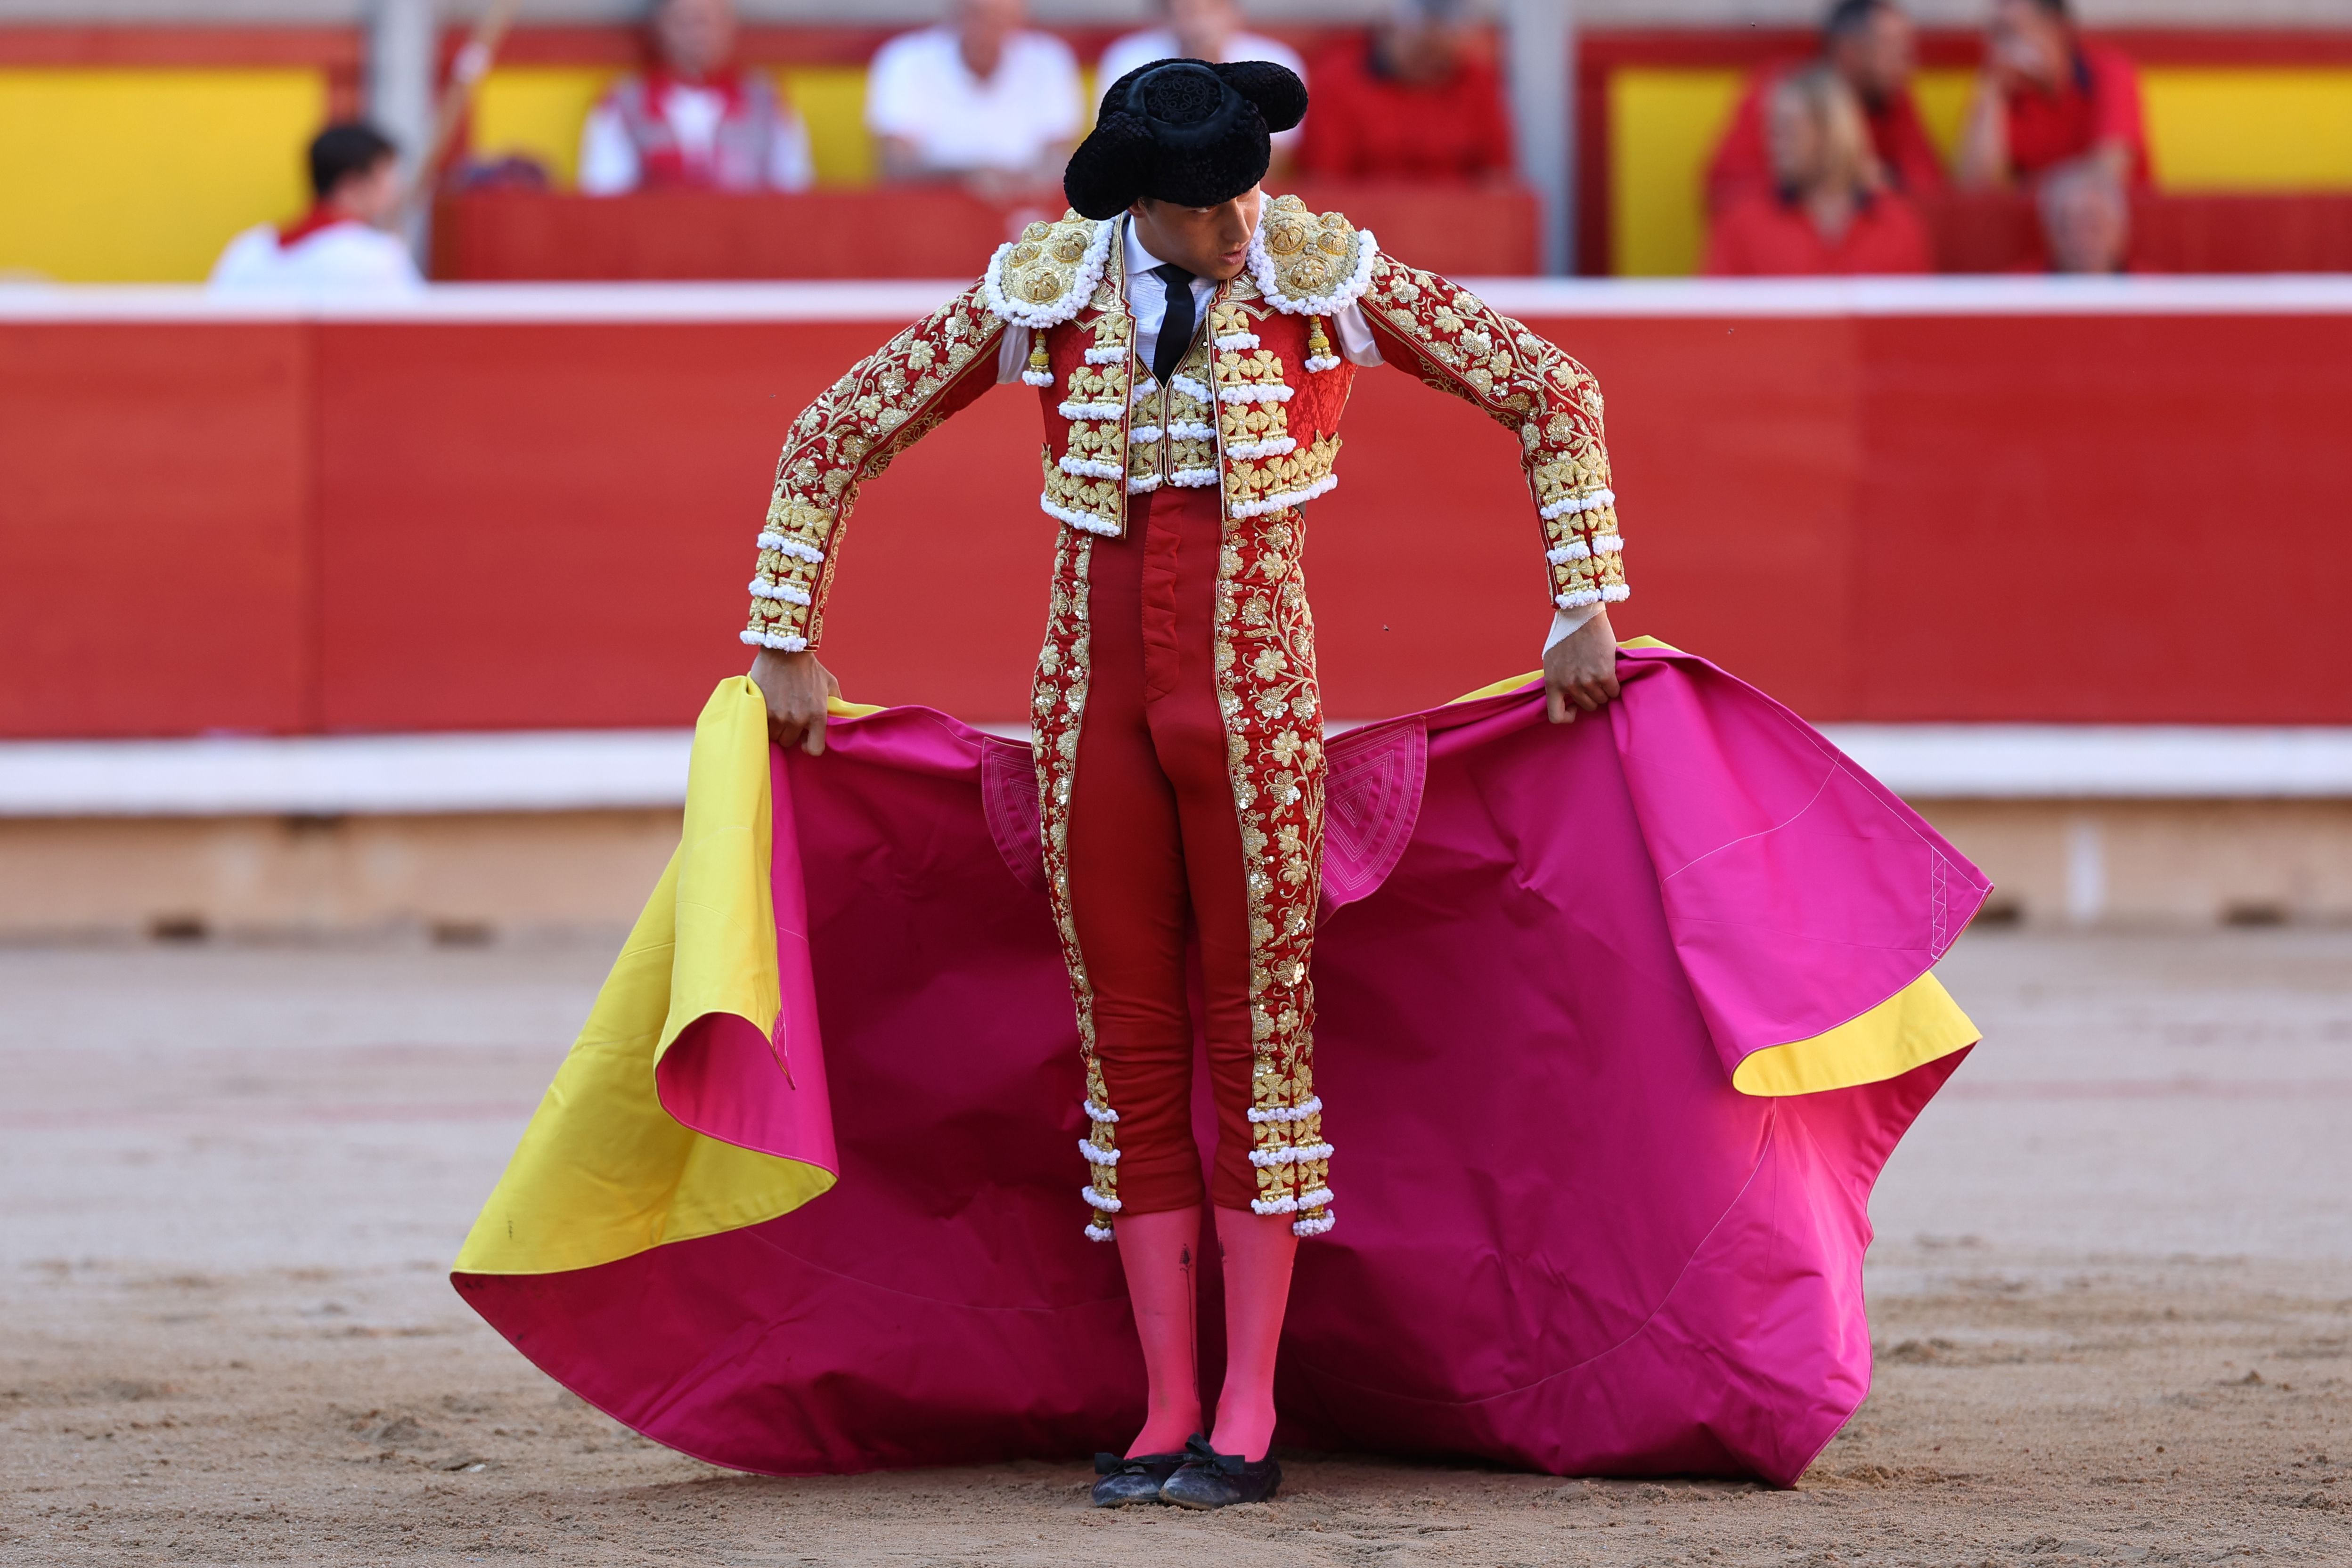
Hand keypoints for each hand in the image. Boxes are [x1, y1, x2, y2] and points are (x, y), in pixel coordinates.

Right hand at [750, 647, 839, 755]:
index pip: (814, 750)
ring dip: (775, 727)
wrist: (785, 649)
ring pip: (773, 736)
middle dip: (789, 732)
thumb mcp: (830, 683)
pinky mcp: (761, 709)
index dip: (809, 745)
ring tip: (776, 711)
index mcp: (817, 715)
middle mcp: (798, 719)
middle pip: (789, 742)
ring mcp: (778, 716)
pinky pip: (760, 726)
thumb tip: (839, 718)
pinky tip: (766, 707)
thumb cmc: (809, 666)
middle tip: (788, 717)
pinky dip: (762, 720)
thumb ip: (836, 703)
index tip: (805, 737)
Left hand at [1543, 609, 1619, 724]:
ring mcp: (1586, 680)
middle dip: (1592, 698)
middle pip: (1586, 706)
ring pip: (1601, 700)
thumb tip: (1564, 694)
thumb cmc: (1565, 634)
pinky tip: (1612, 675)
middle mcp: (1568, 685)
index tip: (1575, 707)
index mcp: (1552, 682)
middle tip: (1594, 684)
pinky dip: (1615, 687)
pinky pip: (1613, 691)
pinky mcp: (1604, 674)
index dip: (1568, 716)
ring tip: (1602, 677)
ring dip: (1604, 691)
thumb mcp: (1551, 660)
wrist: (1580, 614)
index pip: (1555, 716)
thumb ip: (1557, 679)